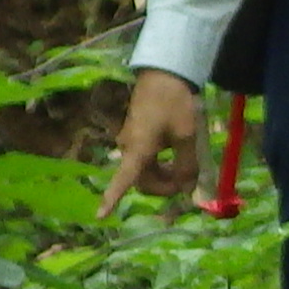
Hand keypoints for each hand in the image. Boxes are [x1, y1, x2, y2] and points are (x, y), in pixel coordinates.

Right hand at [100, 66, 209, 215]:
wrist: (164, 72)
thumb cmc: (175, 103)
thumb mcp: (187, 135)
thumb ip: (187, 165)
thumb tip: (187, 188)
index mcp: (138, 149)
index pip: (123, 180)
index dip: (112, 199)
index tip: (100, 217)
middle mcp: (128, 147)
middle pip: (141, 180)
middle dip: (163, 186)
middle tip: (188, 181)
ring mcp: (130, 140)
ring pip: (144, 170)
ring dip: (163, 175)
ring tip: (186, 167)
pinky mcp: (136, 133)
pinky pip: (145, 157)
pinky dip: (160, 163)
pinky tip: (176, 155)